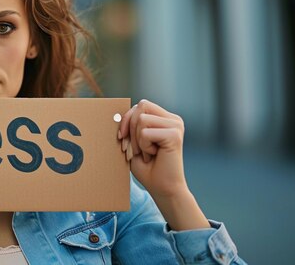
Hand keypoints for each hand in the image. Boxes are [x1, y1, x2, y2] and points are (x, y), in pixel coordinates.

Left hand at [118, 99, 209, 229]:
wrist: (163, 189)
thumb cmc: (147, 167)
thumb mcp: (134, 142)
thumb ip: (131, 125)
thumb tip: (118, 112)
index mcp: (165, 119)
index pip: (141, 105)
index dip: (127, 119)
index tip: (122, 137)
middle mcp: (173, 120)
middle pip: (140, 108)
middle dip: (131, 130)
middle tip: (139, 150)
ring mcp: (176, 126)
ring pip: (141, 120)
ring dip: (138, 141)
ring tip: (148, 153)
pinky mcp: (174, 135)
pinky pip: (145, 133)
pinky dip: (144, 147)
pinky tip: (154, 156)